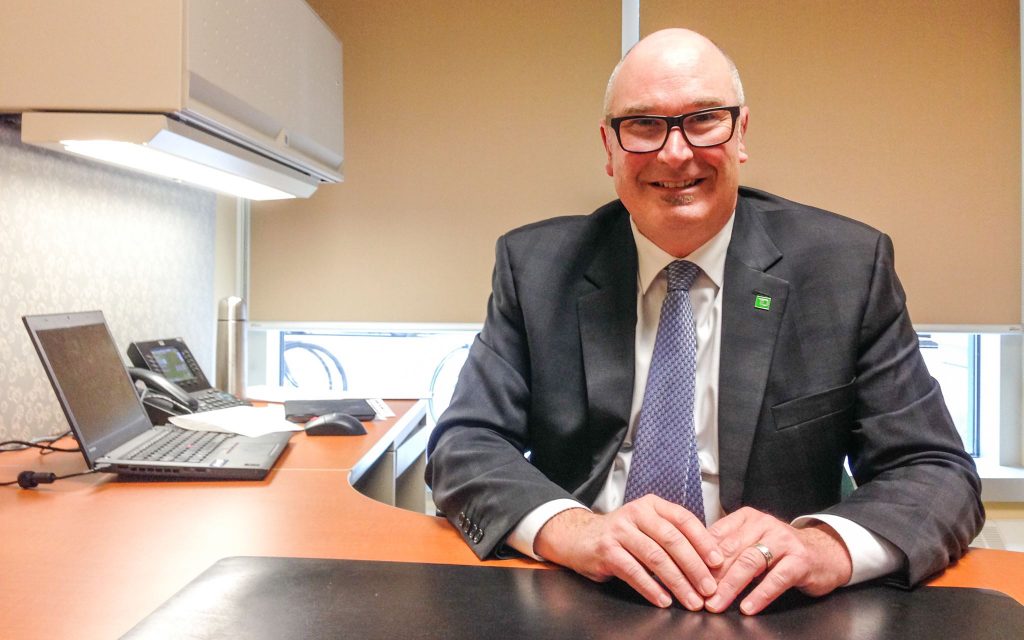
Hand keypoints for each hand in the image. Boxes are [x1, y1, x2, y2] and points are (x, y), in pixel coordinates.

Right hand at [533, 495, 722, 609]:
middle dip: (694, 567)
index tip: (717, 561)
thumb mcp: (647, 526)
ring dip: (677, 582)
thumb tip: (708, 559)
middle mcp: (636, 513)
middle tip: (708, 588)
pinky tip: (664, 600)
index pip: (684, 519)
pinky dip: (651, 588)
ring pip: (655, 557)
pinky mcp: (606, 550)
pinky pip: (633, 572)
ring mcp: (619, 531)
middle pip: (672, 540)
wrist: (579, 537)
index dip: (703, 541)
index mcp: (652, 505)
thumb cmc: (621, 535)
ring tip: (691, 600)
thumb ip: (672, 536)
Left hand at [703, 507, 852, 614]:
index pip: (716, 535)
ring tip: (716, 604)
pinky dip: (760, 594)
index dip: (698, 557)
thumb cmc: (780, 550)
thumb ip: (727, 547)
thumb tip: (692, 563)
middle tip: (697, 595)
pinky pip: (776, 578)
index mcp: (746, 518)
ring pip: (749, 562)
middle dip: (711, 575)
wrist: (825, 552)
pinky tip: (747, 607)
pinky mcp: (800, 560)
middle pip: (730, 550)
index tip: (685, 575)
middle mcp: (764, 524)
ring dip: (730, 586)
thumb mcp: (752, 541)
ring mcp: (783, 541)